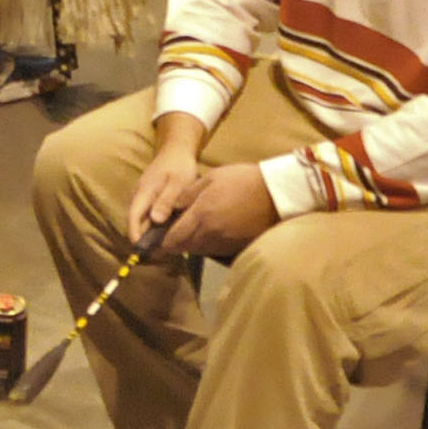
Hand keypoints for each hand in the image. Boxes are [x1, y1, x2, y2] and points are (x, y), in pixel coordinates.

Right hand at [124, 125, 207, 242]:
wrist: (176, 150)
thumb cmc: (179, 166)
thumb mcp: (177, 183)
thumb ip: (167, 200)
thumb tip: (155, 220)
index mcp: (143, 193)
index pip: (133, 218)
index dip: (136, 236)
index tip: (142, 252)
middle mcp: (139, 197)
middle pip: (136, 222)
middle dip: (143, 239)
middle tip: (158, 256)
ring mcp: (143, 197)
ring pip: (142, 220)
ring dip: (149, 233)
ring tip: (163, 249)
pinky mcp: (150, 198)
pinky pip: (148, 216)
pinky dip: (154, 226)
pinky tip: (166, 234)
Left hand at [156, 161, 281, 258]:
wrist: (276, 193)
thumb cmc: (242, 180)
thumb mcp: (211, 178)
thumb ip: (187, 194)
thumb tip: (170, 208)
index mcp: (201, 216)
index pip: (173, 238)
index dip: (160, 242)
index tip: (152, 241)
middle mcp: (210, 234)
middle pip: (184, 247)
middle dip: (173, 243)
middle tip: (167, 236)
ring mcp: (224, 243)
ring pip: (198, 250)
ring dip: (189, 245)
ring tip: (186, 234)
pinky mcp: (235, 247)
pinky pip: (213, 251)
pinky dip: (205, 245)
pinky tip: (206, 235)